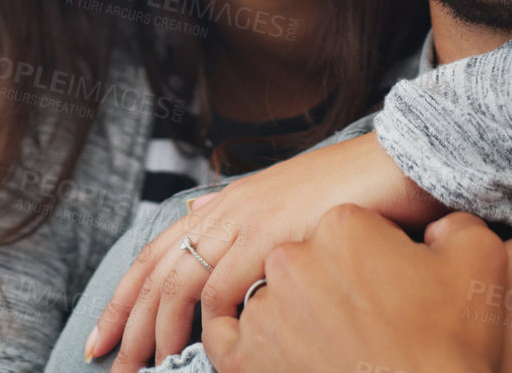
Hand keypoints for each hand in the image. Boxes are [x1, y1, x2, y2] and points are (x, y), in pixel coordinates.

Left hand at [86, 133, 444, 369]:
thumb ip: (241, 211)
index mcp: (229, 202)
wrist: (408, 159)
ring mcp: (249, 222)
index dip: (125, 298)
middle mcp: (230, 209)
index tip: (104, 338)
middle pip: (157, 271)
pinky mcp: (273, 238)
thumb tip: (196, 214)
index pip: (158, 253)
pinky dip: (209, 326)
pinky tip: (208, 353)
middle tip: (107, 362)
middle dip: (127, 323)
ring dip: (157, 332)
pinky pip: (225, 291)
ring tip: (145, 370)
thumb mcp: (288, 195)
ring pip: (180, 285)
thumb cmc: (359, 189)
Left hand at [203, 204, 506, 372]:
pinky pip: (225, 337)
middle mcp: (293, 257)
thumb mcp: (478, 261)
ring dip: (288, 313)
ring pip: (267, 296)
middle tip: (361, 318)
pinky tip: (266, 349)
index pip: (345, 228)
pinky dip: (239, 341)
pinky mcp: (246, 356)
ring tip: (326, 341)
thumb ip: (454, 226)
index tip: (383, 281)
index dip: (369, 256)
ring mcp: (265, 307)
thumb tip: (438, 227)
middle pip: (303, 260)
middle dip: (327, 285)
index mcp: (342, 224)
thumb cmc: (451, 345)